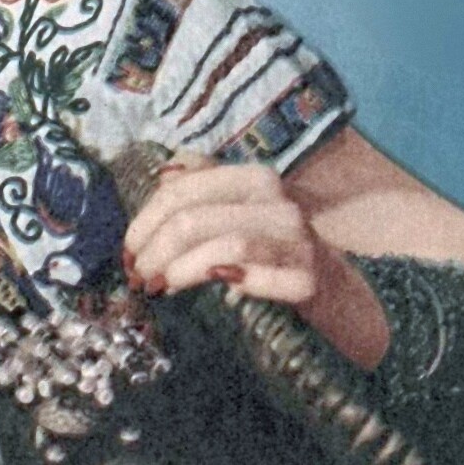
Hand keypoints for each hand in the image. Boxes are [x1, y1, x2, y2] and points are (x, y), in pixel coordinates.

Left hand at [121, 158, 342, 305]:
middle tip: (137, 275)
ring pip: (222, 246)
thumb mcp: (238, 207)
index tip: (128, 250)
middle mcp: (276, 202)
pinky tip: (213, 290)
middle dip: (155, 250)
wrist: (335, 286)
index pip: (181, 191)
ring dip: (181, 269)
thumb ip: (201, 187)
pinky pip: (258, 278)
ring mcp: (296, 240)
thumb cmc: (272, 245)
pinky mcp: (307, 279)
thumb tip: (163, 174)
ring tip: (159, 287)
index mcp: (252, 178)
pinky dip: (228, 282)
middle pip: (194, 219)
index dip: (145, 221)